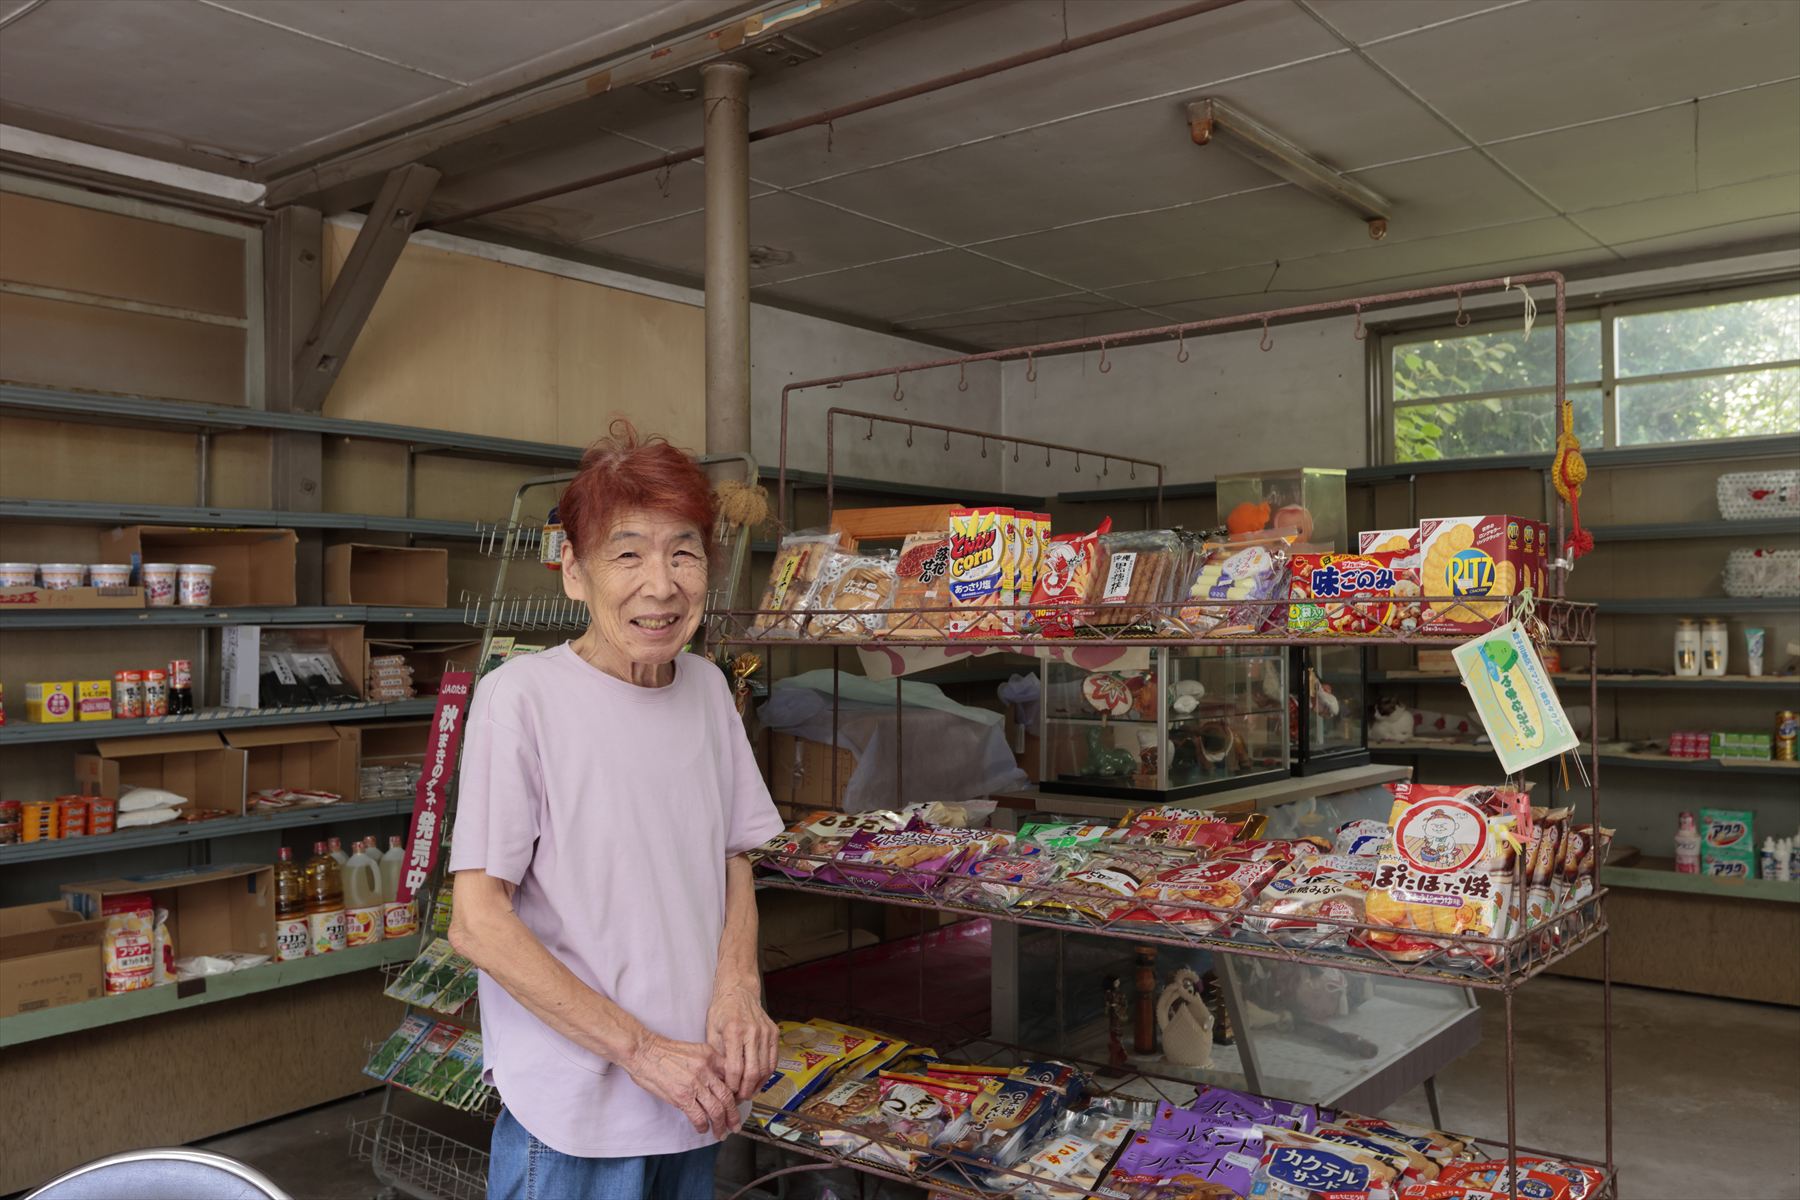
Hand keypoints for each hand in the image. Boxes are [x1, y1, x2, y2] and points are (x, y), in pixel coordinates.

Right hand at [621, 1031, 739, 1137]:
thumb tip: (719, 1082)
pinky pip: (699, 1116)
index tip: (737, 1104)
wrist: (643, 1051)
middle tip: (735, 1124)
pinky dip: (703, 1126)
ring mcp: (695, 1084)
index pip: (733, 1077)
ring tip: (721, 1133)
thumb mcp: (694, 1050)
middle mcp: (706, 1069)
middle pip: (728, 1097)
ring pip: (716, 1109)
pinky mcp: (682, 1096)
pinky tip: (703, 1129)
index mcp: (711, 1056)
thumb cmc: (665, 1051)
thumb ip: (709, 1064)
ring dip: (721, 1125)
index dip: (737, 1094)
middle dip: (733, 1115)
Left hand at [707, 976, 778, 1101]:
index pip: (735, 1068)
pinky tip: (758, 1081)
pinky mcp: (774, 1033)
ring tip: (748, 1092)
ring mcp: (766, 1032)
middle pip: (752, 1071)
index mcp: (734, 1031)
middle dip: (745, 1090)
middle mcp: (752, 1031)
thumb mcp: (711, 1031)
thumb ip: (717, 1056)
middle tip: (739, 1099)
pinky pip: (773, 1060)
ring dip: (757, 1085)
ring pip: (765, 1068)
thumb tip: (720, 1081)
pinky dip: (766, 1074)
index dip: (732, 1086)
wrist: (739, 991)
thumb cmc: (722, 1011)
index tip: (728, 1093)